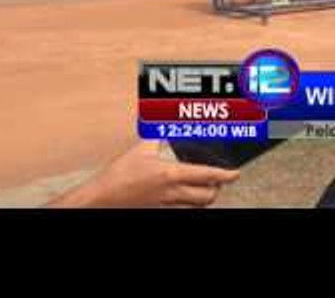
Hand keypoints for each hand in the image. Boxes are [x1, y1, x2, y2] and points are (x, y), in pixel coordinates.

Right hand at [47, 141, 239, 207]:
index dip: (226, 175)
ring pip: (197, 207)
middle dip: (217, 188)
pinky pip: (181, 211)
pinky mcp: (158, 212)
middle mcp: (172, 193)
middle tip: (218, 179)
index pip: (208, 176)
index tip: (235, 173)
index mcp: (171, 174)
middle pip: (208, 197)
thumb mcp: (141, 148)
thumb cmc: (118, 175)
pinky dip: (188, 204)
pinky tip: (184, 196)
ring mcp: (166, 206)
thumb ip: (158, 136)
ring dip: (204, 197)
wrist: (100, 199)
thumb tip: (166, 123)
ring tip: (204, 187)